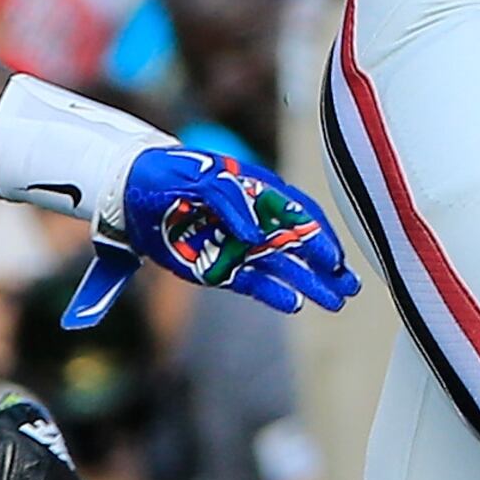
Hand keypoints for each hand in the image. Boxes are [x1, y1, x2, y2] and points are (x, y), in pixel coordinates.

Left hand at [68, 143, 358, 328]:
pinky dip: (273, 293)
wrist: (129, 193)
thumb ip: (230, 200)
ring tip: (336, 301)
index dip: (318, 235)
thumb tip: (255, 233)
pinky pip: (253, 283)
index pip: (297, 214)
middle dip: (326, 265)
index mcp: (256, 192)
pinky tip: (294, 303)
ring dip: (309, 283)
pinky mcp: (219, 268)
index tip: (334, 258)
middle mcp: (254, 221)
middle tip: (350, 287)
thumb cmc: (169, 176)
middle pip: (299, 245)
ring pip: (283, 268)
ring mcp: (239, 246)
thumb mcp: (199, 179)